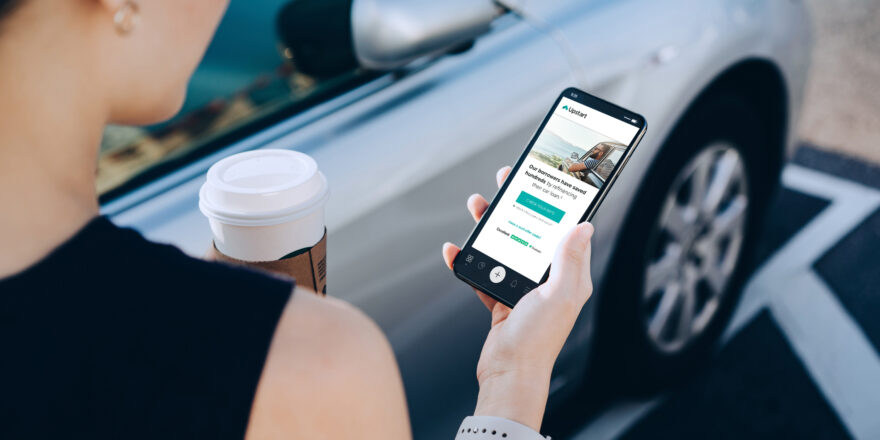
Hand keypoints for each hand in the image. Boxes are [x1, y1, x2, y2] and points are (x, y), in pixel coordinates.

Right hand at [442, 166, 594, 431]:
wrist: (509, 375)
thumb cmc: (537, 340)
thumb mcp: (558, 295)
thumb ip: (570, 259)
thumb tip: (584, 225)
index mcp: (569, 276)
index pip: (565, 229)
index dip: (555, 202)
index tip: (542, 178)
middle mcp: (548, 280)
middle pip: (531, 232)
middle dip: (516, 206)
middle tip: (505, 181)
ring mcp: (523, 290)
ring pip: (505, 248)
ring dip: (489, 228)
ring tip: (475, 208)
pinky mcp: (500, 301)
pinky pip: (483, 273)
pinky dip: (468, 261)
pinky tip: (454, 251)